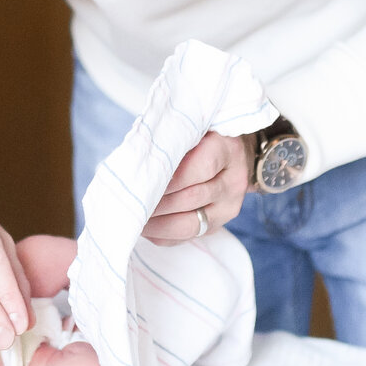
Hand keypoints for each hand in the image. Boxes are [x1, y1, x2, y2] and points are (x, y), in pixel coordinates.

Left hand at [143, 129, 253, 245]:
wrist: (236, 155)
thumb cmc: (204, 136)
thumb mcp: (194, 128)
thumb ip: (172, 140)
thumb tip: (138, 160)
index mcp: (227, 150)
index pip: (199, 168)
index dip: (169, 178)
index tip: (143, 180)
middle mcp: (233, 182)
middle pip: (191, 198)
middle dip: (157, 203)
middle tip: (130, 200)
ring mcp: (228, 208)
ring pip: (190, 224)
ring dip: (157, 223)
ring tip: (134, 216)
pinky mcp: (218, 225)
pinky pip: (187, 237)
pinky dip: (163, 235)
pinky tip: (144, 228)